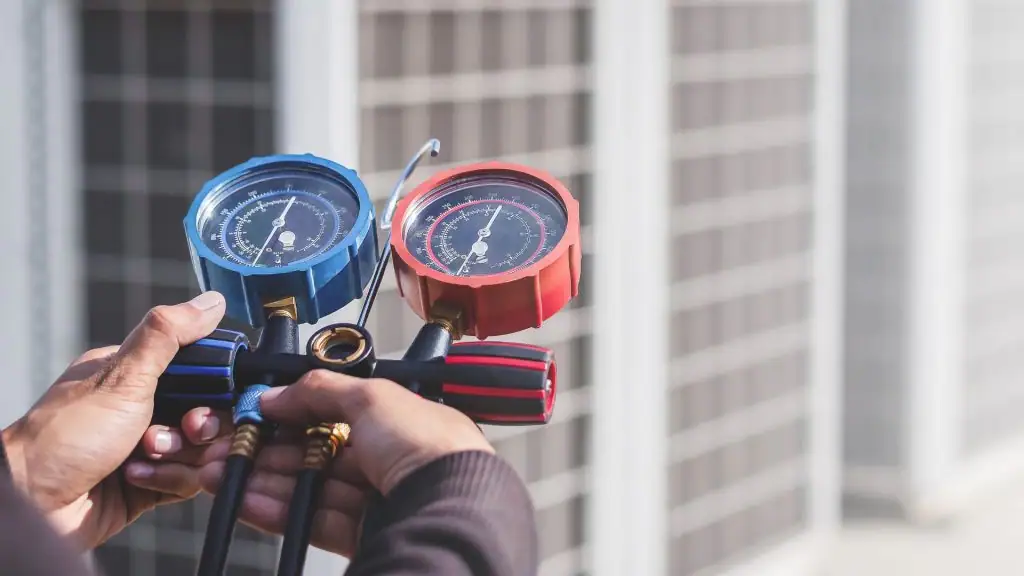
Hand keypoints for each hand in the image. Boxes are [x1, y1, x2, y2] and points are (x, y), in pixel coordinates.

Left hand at [3, 291, 230, 548]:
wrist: (34, 504)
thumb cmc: (66, 437)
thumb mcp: (123, 377)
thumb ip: (169, 335)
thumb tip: (211, 301)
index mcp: (135, 374)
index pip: (200, 371)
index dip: (215, 386)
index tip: (212, 398)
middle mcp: (142, 408)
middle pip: (206, 413)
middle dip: (198, 427)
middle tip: (184, 431)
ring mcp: (146, 447)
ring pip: (200, 450)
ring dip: (179, 456)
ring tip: (146, 457)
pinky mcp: (149, 484)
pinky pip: (186, 480)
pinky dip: (168, 480)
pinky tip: (136, 478)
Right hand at [197, 370, 492, 555]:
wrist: (449, 509)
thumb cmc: (432, 449)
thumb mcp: (373, 397)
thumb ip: (321, 391)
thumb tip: (280, 392)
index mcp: (402, 422)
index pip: (336, 414)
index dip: (295, 413)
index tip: (258, 414)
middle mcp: (393, 460)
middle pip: (319, 453)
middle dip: (270, 450)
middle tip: (231, 447)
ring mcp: (379, 500)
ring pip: (312, 488)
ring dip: (265, 479)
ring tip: (224, 473)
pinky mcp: (366, 534)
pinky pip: (313, 520)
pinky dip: (279, 510)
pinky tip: (249, 500)